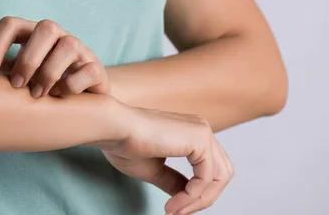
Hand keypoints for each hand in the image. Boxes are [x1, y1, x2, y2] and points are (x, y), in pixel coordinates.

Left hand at [0, 16, 109, 98]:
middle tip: (17, 85)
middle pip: (45, 28)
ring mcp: (80, 50)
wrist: (80, 102)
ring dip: (49, 72)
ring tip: (37, 95)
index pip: (11, 25)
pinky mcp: (96, 68)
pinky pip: (87, 70)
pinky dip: (71, 86)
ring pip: (68, 45)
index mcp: (32, 34)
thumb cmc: (42, 83)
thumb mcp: (18, 73)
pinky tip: (59, 98)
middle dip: (28, 58)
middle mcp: (57, 36)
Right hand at [94, 105, 233, 214]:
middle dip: (203, 199)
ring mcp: (202, 132)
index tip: (174, 209)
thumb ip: (174, 181)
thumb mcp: (154, 170)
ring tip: (176, 211)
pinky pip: (207, 177)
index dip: (197, 194)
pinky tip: (175, 202)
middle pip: (220, 174)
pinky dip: (194, 195)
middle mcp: (200, 129)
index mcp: (190, 133)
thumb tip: (187, 197)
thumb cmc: (124, 144)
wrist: (113, 129)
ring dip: (199, 200)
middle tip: (178, 213)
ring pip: (219, 177)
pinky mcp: (200, 138)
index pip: (209, 169)